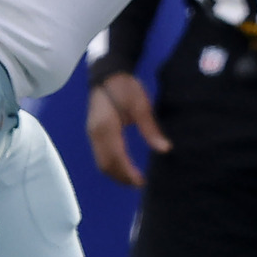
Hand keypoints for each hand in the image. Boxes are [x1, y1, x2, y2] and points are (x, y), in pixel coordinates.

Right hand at [85, 70, 166, 186]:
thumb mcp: (141, 105)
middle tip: (140, 183)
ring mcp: (92, 133)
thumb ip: (150, 128)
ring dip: (115, 173)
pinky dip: (110, 165)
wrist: (106, 73)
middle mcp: (95, 134)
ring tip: (132, 178)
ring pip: (100, 161)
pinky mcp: (94, 132)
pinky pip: (100, 155)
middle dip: (121, 177)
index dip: (128, 173)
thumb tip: (164, 149)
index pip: (116, 158)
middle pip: (105, 164)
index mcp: (107, 128)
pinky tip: (123, 165)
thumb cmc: (125, 87)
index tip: (142, 182)